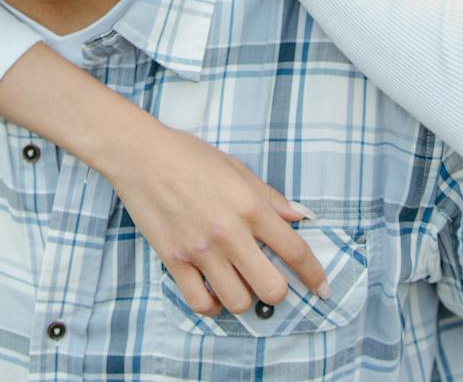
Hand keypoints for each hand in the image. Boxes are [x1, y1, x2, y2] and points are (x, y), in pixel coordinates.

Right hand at [102, 118, 330, 315]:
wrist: (141, 156)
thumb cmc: (189, 156)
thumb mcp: (238, 168)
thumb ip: (271, 197)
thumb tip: (300, 217)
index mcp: (250, 206)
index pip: (295, 250)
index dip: (314, 275)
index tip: (321, 288)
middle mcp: (229, 233)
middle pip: (272, 288)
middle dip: (279, 292)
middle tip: (271, 283)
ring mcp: (201, 251)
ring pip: (238, 301)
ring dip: (244, 298)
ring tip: (239, 284)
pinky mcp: (174, 261)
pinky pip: (200, 303)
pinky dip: (212, 305)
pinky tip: (214, 293)